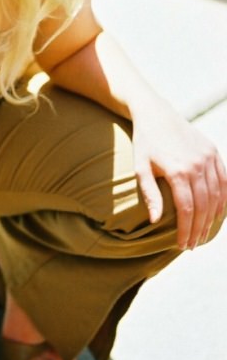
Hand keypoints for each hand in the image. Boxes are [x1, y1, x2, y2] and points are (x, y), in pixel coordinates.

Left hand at [132, 105, 226, 250]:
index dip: (186, 230)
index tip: (182, 244)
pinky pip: (225, 180)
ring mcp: (208, 157)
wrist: (156, 114)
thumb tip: (154, 221)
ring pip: (216, 195)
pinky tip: (217, 213)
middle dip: (199, 229)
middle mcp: (196, 164)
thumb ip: (150, 194)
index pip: (186, 209)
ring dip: (212, 218)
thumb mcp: (140, 168)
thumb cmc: (145, 144)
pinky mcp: (213, 152)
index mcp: (177, 170)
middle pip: (203, 206)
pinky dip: (223, 199)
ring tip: (203, 233)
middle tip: (193, 244)